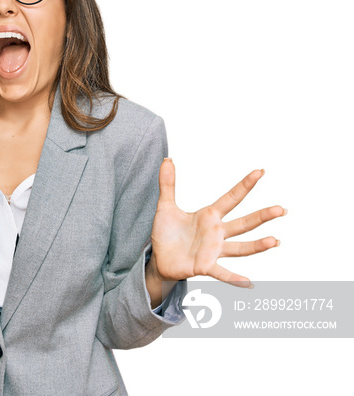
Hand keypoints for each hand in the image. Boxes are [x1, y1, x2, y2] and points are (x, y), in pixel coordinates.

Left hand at [148, 158, 285, 287]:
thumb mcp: (166, 206)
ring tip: (275, 241)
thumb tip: (167, 159)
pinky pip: (222, 273)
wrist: (159, 259)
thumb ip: (168, 184)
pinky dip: (234, 278)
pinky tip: (248, 282)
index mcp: (209, 216)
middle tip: (281, 209)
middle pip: (244, 223)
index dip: (245, 185)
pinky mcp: (205, 266)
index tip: (260, 172)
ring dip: (257, 246)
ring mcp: (213, 250)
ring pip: (240, 247)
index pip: (231, 198)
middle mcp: (217, 233)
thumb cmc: (167, 233)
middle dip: (262, 216)